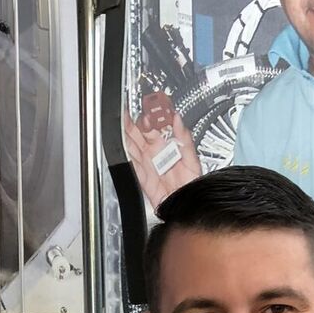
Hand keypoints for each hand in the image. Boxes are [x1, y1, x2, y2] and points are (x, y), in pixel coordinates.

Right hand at [123, 94, 201, 209]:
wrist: (188, 204)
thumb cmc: (192, 184)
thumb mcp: (192, 159)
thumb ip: (184, 139)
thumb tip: (177, 119)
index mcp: (167, 147)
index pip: (154, 127)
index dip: (149, 117)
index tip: (146, 108)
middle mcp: (155, 154)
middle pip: (139, 135)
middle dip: (132, 124)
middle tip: (126, 113)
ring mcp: (147, 165)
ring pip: (132, 147)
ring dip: (126, 137)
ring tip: (121, 125)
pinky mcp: (142, 178)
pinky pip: (131, 165)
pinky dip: (126, 157)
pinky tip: (122, 147)